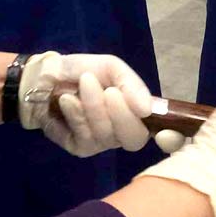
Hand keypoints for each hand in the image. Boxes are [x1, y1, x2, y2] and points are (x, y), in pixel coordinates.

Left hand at [19, 52, 153, 157]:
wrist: (45, 78)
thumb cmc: (83, 72)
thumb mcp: (111, 68)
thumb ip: (132, 85)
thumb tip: (147, 109)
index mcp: (139, 114)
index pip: (165, 136)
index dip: (171, 139)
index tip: (162, 130)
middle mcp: (124, 133)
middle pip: (134, 138)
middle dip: (121, 114)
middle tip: (109, 91)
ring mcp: (102, 144)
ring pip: (106, 134)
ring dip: (93, 106)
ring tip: (81, 84)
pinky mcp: (80, 148)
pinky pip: (84, 137)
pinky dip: (76, 115)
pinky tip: (66, 101)